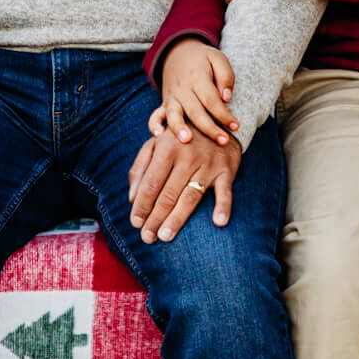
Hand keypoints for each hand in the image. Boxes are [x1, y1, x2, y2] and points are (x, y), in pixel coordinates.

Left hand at [127, 126, 241, 242]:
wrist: (214, 120)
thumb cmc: (179, 138)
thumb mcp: (155, 144)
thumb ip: (140, 168)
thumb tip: (131, 197)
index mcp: (166, 149)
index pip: (151, 183)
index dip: (142, 205)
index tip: (135, 223)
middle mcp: (187, 156)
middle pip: (168, 194)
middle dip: (155, 218)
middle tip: (147, 238)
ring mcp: (208, 164)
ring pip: (190, 196)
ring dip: (177, 218)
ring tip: (165, 236)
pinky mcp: (226, 170)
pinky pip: (225, 191)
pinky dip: (223, 206)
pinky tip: (218, 222)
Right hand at [154, 39, 238, 145]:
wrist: (178, 53)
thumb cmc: (203, 59)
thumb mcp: (218, 58)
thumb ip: (225, 76)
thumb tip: (226, 98)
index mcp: (197, 77)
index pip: (211, 100)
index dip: (224, 114)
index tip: (236, 126)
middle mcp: (182, 89)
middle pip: (195, 111)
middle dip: (209, 128)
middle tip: (224, 141)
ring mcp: (171, 97)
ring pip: (174, 114)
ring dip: (179, 128)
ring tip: (187, 140)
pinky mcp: (164, 103)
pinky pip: (155, 115)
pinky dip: (154, 125)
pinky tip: (159, 135)